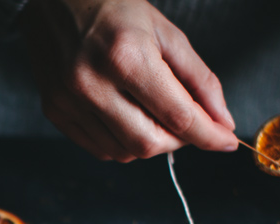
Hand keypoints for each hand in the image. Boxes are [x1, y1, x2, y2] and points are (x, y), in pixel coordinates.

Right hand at [19, 0, 237, 161]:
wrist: (57, 1)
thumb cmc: (113, 10)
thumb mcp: (166, 33)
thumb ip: (199, 80)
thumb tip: (221, 120)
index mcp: (126, 57)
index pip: (177, 115)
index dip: (208, 135)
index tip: (226, 142)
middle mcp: (92, 83)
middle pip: (149, 143)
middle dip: (178, 141)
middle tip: (186, 123)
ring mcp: (69, 101)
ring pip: (124, 152)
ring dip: (150, 143)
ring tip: (153, 115)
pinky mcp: (54, 111)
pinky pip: (100, 149)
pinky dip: (123, 144)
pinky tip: (128, 120)